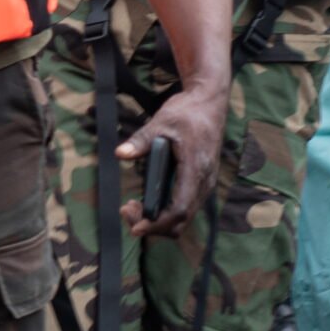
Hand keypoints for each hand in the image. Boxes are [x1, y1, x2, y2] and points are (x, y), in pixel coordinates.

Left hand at [120, 85, 224, 238]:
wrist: (209, 103)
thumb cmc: (187, 111)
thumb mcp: (162, 122)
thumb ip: (141, 140)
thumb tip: (120, 153)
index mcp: (196, 168)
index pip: (180, 208)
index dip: (158, 223)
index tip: (136, 226)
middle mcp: (204, 181)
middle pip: (182, 220)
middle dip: (153, 224)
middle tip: (126, 209)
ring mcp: (205, 183)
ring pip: (184, 218)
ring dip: (158, 220)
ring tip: (132, 206)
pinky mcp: (201, 182)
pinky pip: (186, 208)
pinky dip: (165, 212)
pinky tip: (146, 201)